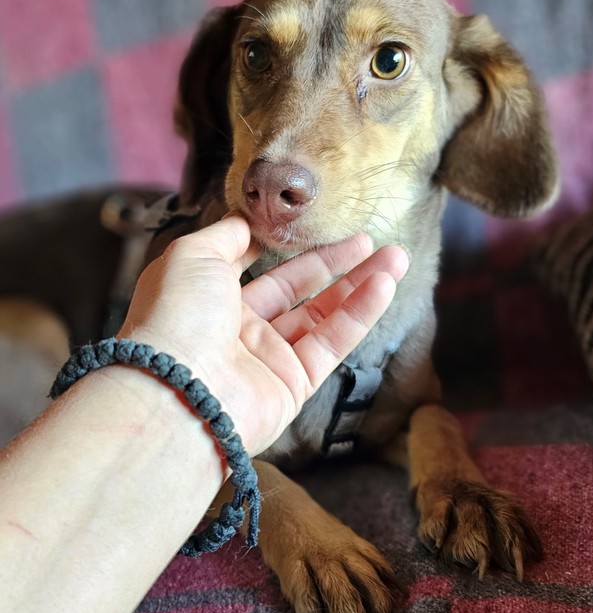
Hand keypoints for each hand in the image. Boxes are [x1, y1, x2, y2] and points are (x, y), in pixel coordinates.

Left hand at [119, 215, 408, 455]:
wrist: (178, 392)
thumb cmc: (177, 315)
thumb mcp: (192, 256)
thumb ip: (225, 235)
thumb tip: (245, 219)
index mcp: (208, 295)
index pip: (251, 264)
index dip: (282, 244)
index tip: (311, 225)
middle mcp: (238, 326)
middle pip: (296, 287)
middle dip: (334, 261)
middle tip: (368, 239)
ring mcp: (268, 357)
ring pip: (323, 314)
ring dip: (359, 284)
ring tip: (396, 257)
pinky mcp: (294, 384)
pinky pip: (333, 342)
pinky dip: (360, 313)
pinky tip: (384, 284)